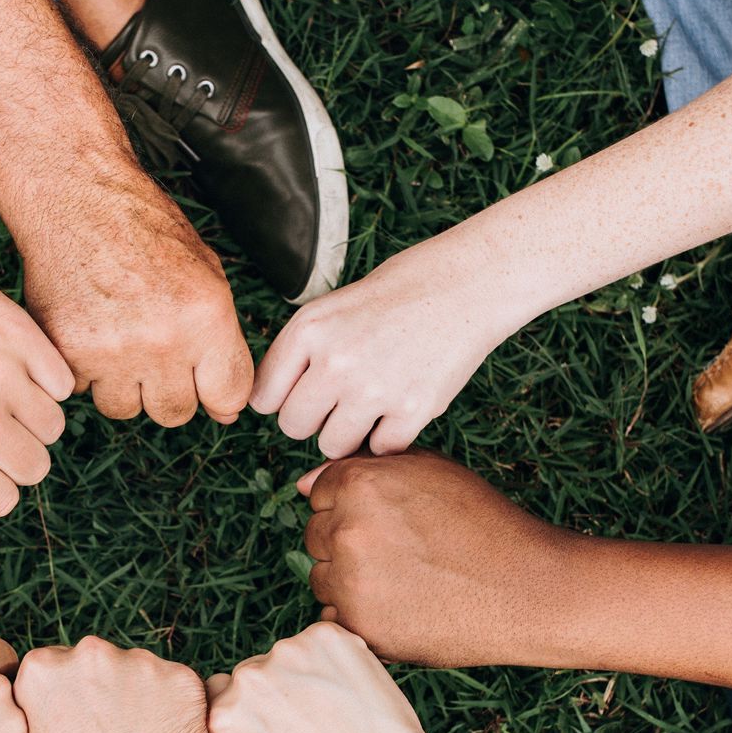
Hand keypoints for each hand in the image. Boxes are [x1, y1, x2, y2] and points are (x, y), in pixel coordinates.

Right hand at [2, 153, 252, 425]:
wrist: (76, 197)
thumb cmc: (144, 230)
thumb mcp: (206, 274)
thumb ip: (223, 343)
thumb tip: (228, 411)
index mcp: (206, 317)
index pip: (228, 397)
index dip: (217, 395)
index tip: (204, 384)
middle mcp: (162, 340)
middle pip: (174, 413)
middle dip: (167, 391)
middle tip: (153, 352)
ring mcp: (112, 351)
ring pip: (125, 409)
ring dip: (123, 385)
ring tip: (118, 338)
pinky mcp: (68, 352)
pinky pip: (83, 391)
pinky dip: (85, 370)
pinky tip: (88, 330)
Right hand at [14, 636, 210, 732]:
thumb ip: (37, 703)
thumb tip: (49, 688)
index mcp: (42, 667)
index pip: (61, 665)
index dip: (74, 699)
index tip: (81, 728)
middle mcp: (88, 654)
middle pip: (101, 661)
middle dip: (107, 690)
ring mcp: (139, 664)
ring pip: (142, 671)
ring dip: (144, 697)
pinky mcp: (183, 680)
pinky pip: (180, 687)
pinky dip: (178, 711)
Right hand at [206, 622, 438, 732]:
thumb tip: (225, 726)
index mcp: (224, 714)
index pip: (220, 692)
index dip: (248, 711)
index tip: (275, 727)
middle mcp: (248, 677)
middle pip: (252, 672)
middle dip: (274, 691)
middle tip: (310, 721)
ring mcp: (286, 650)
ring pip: (286, 655)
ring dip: (303, 673)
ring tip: (334, 708)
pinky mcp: (323, 634)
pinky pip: (319, 641)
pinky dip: (332, 658)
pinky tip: (348, 690)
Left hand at [251, 232, 500, 456]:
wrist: (468, 283)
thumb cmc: (398, 294)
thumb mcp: (332, 308)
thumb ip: (300, 353)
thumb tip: (271, 404)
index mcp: (309, 330)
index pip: (264, 396)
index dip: (282, 399)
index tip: (304, 392)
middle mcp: (335, 360)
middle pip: (293, 426)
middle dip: (313, 419)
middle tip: (341, 398)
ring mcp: (374, 388)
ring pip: (332, 445)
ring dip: (349, 433)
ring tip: (372, 402)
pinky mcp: (413, 409)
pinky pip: (380, 449)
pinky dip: (389, 436)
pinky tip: (401, 406)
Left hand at [301, 452, 577, 666]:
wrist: (527, 589)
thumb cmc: (483, 522)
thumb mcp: (431, 471)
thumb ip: (365, 467)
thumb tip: (304, 484)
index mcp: (358, 484)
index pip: (320, 492)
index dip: (354, 505)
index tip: (390, 520)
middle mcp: (346, 530)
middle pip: (316, 534)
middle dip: (349, 541)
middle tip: (404, 553)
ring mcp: (349, 582)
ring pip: (321, 576)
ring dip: (349, 579)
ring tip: (406, 580)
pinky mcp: (358, 627)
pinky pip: (333, 616)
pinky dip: (358, 615)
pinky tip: (401, 607)